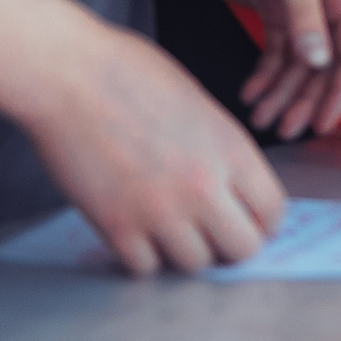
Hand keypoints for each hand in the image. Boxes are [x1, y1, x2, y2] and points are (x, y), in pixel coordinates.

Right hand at [20, 22, 285, 274]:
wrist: (68, 75)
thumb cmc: (128, 72)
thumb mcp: (198, 104)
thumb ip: (219, 149)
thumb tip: (229, 184)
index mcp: (231, 149)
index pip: (272, 211)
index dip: (262, 221)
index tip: (248, 220)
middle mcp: (203, 185)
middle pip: (242, 248)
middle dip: (230, 245)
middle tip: (212, 232)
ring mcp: (159, 210)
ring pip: (194, 265)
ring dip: (185, 251)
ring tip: (170, 229)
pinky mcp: (115, 225)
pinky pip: (144, 267)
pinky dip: (143, 256)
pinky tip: (137, 232)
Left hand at [193, 0, 340, 140]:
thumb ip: (303, 13)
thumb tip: (319, 64)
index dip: (339, 93)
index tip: (319, 126)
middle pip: (327, 62)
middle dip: (306, 99)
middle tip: (281, 133)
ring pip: (302, 57)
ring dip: (283, 89)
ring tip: (259, 118)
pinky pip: (279, 42)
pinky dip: (266, 68)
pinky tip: (249, 90)